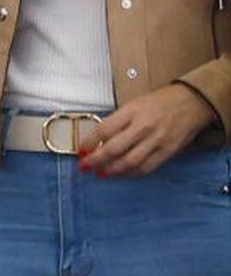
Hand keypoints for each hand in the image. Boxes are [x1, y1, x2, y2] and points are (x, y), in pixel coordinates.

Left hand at [79, 84, 217, 178]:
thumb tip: (95, 142)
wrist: (194, 101)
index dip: (88, 143)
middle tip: (85, 166)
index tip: (81, 151)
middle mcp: (144, 125)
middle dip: (95, 161)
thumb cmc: (160, 102)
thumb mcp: (135, 104)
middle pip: (113, 149)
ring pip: (127, 162)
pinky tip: (119, 173)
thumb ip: (117, 122)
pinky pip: (144, 168)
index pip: (104, 130)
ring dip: (110, 170)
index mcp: (133, 111)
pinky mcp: (168, 151)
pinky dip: (128, 174)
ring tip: (100, 172)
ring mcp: (157, 139)